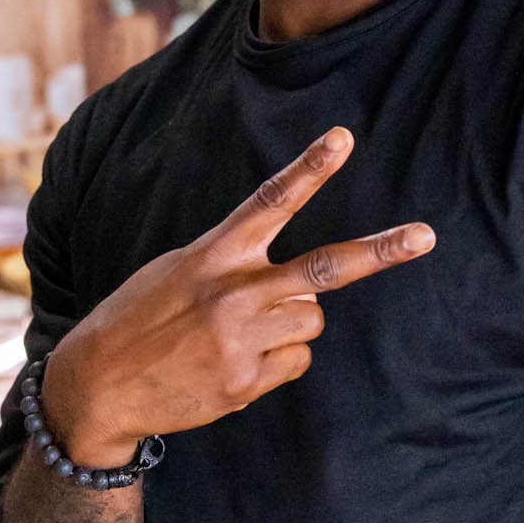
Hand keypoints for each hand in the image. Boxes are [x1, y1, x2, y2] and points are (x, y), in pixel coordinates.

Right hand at [42, 127, 432, 467]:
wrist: (98, 385)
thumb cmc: (140, 317)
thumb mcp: (178, 270)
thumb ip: (236, 264)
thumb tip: (302, 290)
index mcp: (213, 253)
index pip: (271, 201)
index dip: (310, 168)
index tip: (343, 137)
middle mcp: (234, 292)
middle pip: (325, 270)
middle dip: (381, 252)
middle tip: (425, 235)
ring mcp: (243, 339)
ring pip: (312, 321)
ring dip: (292, 324)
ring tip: (241, 331)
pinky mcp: (246, 381)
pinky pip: (296, 363)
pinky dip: (278, 362)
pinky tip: (235, 363)